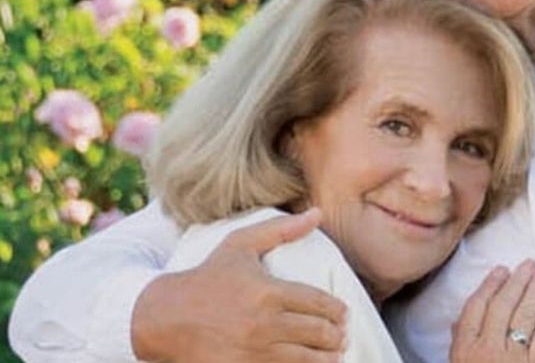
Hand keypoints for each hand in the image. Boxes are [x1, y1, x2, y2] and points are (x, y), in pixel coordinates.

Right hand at [131, 208, 347, 362]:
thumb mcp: (240, 244)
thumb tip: (317, 213)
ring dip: (327, 359)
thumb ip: (281, 229)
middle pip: (318, 333)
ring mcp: (254, 352)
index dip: (338, 311)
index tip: (343, 314)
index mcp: (269, 292)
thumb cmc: (206, 278)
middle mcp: (264, 323)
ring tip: (334, 355)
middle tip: (341, 336)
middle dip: (336, 336)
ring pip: (306, 360)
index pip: (319, 303)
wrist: (164, 317)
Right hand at [450, 260, 534, 362]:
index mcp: (464, 349)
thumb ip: (459, 345)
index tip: (501, 270)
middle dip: (517, 281)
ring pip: (525, 316)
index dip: (490, 285)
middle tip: (529, 265)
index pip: (476, 307)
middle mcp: (487, 349)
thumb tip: (457, 325)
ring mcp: (512, 358)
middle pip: (502, 306)